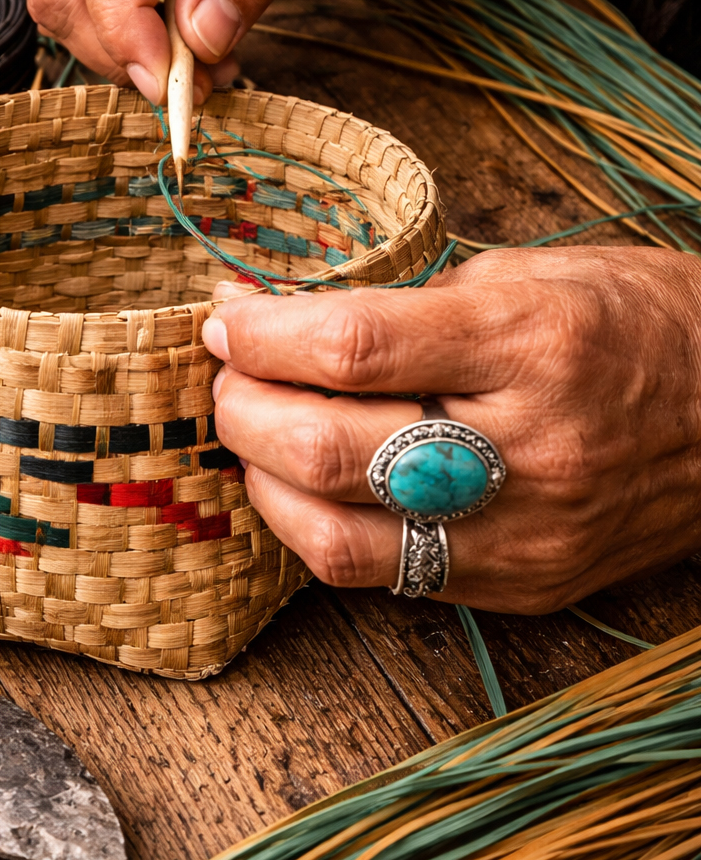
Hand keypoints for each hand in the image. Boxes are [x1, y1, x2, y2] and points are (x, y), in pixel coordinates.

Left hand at [200, 247, 700, 610]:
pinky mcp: (525, 586)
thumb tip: (278, 320)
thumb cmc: (631, 319)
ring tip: (258, 434)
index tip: (228, 315)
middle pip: (325, 449)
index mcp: (529, 341)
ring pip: (335, 539)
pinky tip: (313, 485)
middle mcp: (528, 448)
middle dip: (242, 408)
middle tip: (230, 373)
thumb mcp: (525, 274)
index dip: (260, 333)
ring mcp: (527, 533)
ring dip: (264, 481)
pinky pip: (385, 574)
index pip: (349, 347)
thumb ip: (402, 306)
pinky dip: (322, 527)